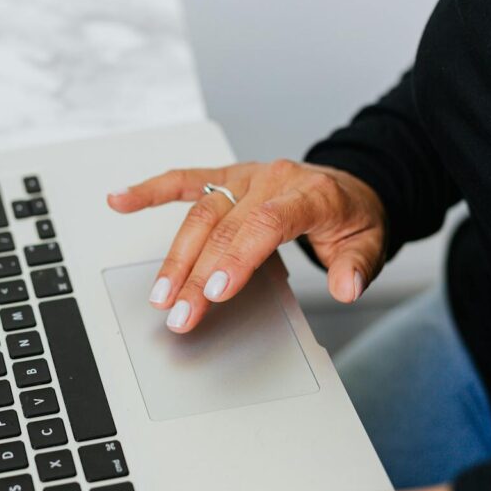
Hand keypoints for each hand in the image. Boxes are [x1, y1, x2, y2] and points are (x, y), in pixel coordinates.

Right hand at [107, 160, 386, 332]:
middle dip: (198, 273)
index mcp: (310, 194)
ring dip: (176, 255)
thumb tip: (346, 288)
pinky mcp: (226, 176)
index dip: (238, 256)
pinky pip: (184, 179)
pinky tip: (120, 201)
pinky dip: (150, 190)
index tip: (216, 291)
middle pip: (225, 225)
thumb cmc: (351, 217)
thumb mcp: (369, 243)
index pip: (267, 223)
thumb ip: (357, 267)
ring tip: (160, 294)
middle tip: (180, 313)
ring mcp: (246, 176)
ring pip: (200, 212)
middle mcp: (273, 180)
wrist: (349, 185)